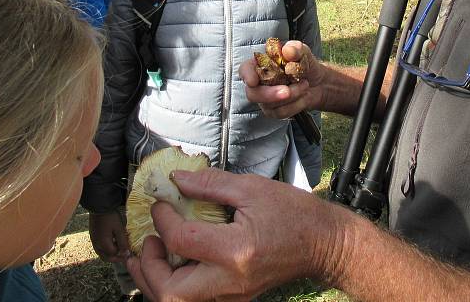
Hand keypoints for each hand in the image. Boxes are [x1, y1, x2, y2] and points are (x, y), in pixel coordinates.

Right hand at [88, 210, 129, 262]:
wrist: (99, 206)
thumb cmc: (111, 217)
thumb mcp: (119, 229)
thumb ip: (123, 242)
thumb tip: (126, 254)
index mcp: (103, 244)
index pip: (114, 254)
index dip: (122, 254)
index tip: (130, 252)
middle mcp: (96, 245)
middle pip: (106, 257)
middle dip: (116, 258)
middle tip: (124, 254)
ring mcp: (93, 241)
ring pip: (102, 253)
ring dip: (110, 254)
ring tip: (120, 249)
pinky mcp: (92, 236)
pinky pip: (99, 247)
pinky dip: (106, 249)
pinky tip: (113, 243)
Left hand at [127, 168, 344, 301]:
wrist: (322, 244)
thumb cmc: (293, 213)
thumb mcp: (252, 189)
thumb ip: (211, 184)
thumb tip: (177, 179)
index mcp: (237, 250)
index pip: (182, 240)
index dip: (163, 219)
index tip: (160, 202)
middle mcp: (231, 281)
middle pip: (171, 292)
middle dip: (148, 268)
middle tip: (146, 242)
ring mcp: (233, 295)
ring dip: (156, 281)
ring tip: (148, 255)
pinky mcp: (235, 298)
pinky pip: (195, 299)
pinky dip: (175, 284)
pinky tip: (170, 264)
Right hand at [239, 40, 326, 119]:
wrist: (318, 81)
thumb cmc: (304, 63)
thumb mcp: (303, 52)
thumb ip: (295, 48)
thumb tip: (288, 50)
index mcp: (260, 64)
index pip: (245, 69)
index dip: (247, 75)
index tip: (253, 81)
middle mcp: (259, 82)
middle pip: (253, 94)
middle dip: (270, 94)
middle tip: (287, 91)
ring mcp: (265, 99)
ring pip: (269, 105)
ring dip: (291, 97)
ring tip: (305, 85)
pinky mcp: (275, 110)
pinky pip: (281, 112)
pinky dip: (296, 105)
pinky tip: (304, 96)